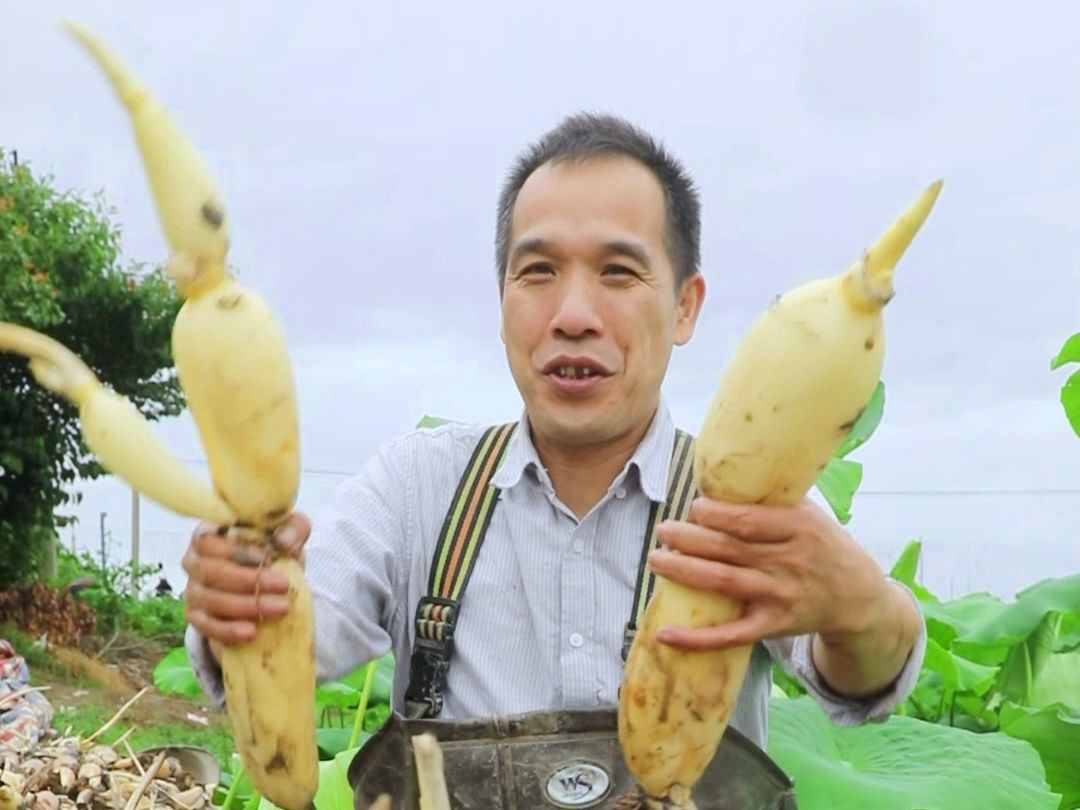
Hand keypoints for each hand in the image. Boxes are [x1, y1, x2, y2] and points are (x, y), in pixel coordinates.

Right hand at [182, 512, 310, 644]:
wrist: (270, 584)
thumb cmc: (275, 549)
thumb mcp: (290, 532)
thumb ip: (293, 528)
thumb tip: (283, 543)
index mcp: (209, 533)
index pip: (209, 539)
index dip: (235, 550)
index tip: (267, 558)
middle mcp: (194, 560)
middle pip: (209, 570)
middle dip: (248, 580)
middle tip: (283, 585)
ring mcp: (193, 590)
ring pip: (210, 600)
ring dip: (245, 606)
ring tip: (279, 609)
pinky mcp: (197, 617)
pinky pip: (207, 626)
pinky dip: (228, 630)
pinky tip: (251, 632)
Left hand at [647, 496, 895, 651]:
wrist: (857, 597)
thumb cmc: (822, 545)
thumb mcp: (808, 514)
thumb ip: (771, 498)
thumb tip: (721, 476)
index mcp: (798, 527)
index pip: (747, 520)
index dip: (714, 514)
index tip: (693, 508)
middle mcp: (789, 562)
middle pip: (728, 549)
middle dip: (688, 539)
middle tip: (663, 531)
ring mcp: (779, 596)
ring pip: (723, 583)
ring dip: (683, 572)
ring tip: (655, 559)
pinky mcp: (772, 626)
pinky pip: (730, 635)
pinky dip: (697, 638)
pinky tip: (665, 634)